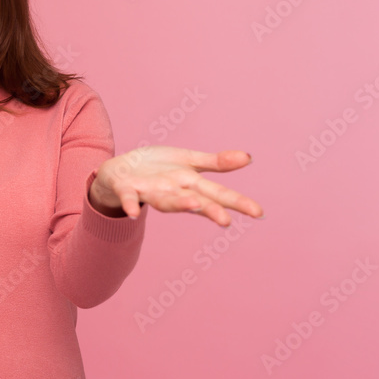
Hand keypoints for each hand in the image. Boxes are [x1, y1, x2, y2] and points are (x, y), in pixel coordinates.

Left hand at [89, 146, 263, 226]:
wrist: (120, 170)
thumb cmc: (157, 168)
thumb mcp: (188, 161)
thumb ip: (216, 163)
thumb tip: (248, 158)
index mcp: (189, 184)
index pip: (217, 194)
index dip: (237, 203)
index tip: (259, 213)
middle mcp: (172, 192)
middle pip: (194, 200)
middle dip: (209, 210)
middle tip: (226, 220)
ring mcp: (149, 192)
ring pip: (165, 200)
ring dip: (178, 204)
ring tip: (193, 205)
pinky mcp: (126, 188)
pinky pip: (128, 198)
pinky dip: (130, 205)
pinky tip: (133, 213)